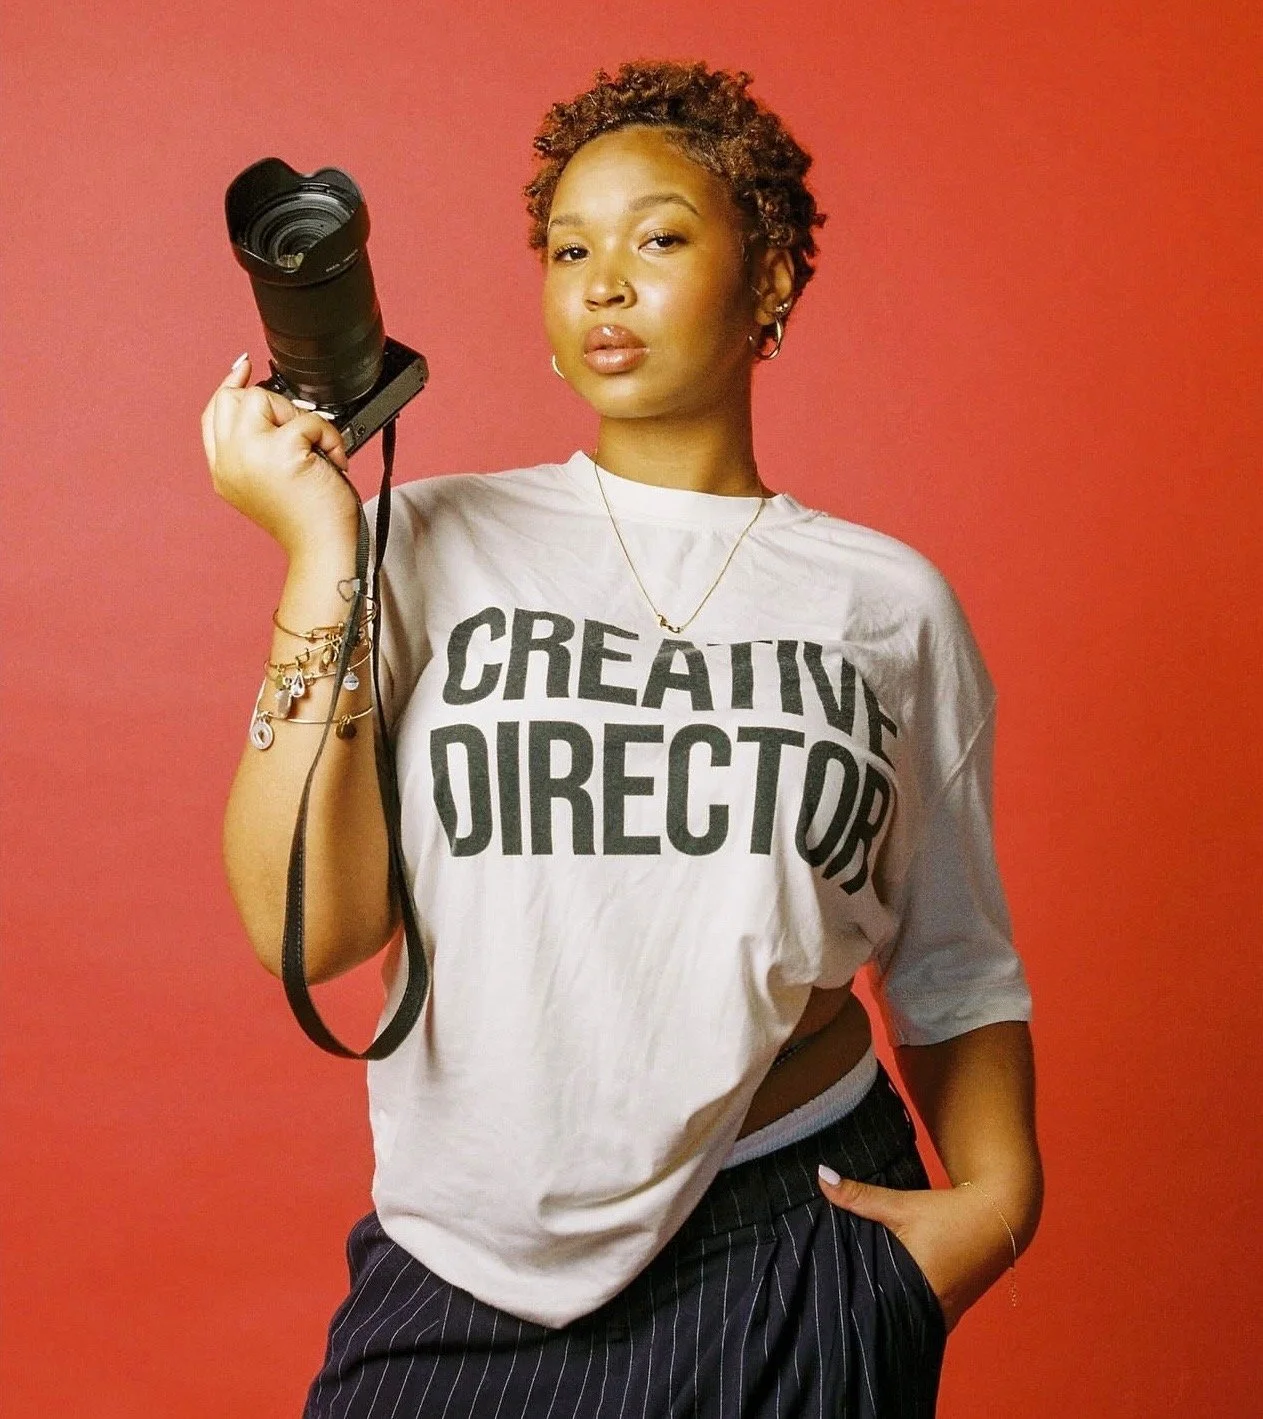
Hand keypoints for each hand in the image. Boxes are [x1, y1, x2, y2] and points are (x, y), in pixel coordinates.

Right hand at [201, 353, 360, 559]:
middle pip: (234, 397)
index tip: (244, 367)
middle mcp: (229, 461)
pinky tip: (335, 462)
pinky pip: (307, 420)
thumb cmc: (308, 521)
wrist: (323, 549)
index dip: (229, 385)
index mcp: (223, 470)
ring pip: (264, 399)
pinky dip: (330, 437)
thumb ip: (257, 446)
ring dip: (300, 420)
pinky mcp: (280, 451)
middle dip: (273, 405)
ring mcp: (249, 454)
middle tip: (300, 436)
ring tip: (317, 452)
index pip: (214, 413)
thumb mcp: (270, 481)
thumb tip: (261, 399)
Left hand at [817, 1167, 1015, 1333]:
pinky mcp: (950, 1311)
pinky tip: (883, 1297)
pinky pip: (918, 1315)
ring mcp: (944, 1316)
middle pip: (886, 1317)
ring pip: (903, 1318)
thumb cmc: (950, 1213)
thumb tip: (821, 1176)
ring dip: (884, 1308)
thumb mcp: (902, 1204)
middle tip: (831, 1298)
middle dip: (863, 1308)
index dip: (849, 1305)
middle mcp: (931, 1312)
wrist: (1000, 1216)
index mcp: (916, 1293)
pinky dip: (902, 1306)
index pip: (872, 1311)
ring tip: (851, 1299)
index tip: (824, 1299)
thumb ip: (860, 1196)